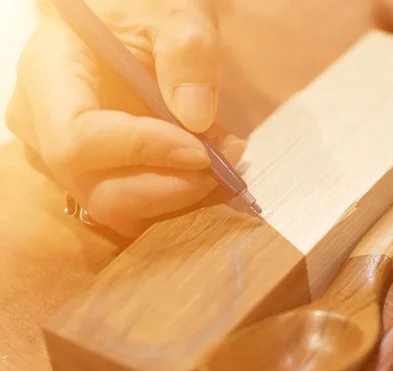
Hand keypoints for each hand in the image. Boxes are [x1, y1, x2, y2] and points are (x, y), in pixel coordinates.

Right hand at [4, 0, 244, 236]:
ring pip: (117, 206)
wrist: (136, 23)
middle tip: (226, 164)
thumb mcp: (174, 14)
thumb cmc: (146, 10)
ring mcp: (67, 157)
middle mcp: (45, 126)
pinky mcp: (96, 173)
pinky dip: (176, 195)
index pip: (78, 140)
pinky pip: (133, 205)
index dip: (142, 153)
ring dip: (178, 195)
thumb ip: (187, 55)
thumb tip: (196, 119)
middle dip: (170, 188)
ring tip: (225, 161)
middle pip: (98, 189)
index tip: (201, 151)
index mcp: (48, 75)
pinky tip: (209, 170)